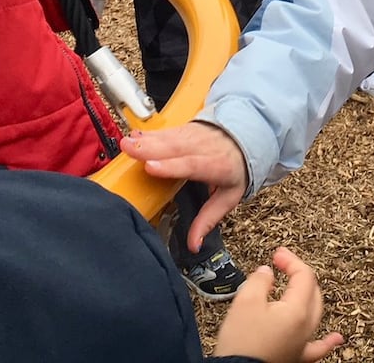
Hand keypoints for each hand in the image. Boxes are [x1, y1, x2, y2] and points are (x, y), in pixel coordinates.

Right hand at [120, 122, 247, 251]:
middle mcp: (203, 147)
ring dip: (146, 140)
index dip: (171, 167)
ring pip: (168, 138)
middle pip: (175, 148)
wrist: (247, 136)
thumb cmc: (235, 168)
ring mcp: (194, 136)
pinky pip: (166, 131)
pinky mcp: (185, 129)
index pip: (192, 166)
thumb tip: (194, 244)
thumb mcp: (229, 197)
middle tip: (130, 149)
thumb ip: (208, 220)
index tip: (151, 167)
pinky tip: (135, 135)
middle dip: (150, 149)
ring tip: (127, 143)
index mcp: (217, 166)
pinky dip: (149, 133)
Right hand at [215, 248, 343, 362]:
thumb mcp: (245, 302)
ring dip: (310, 296)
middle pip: (313, 292)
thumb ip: (259, 281)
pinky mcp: (295, 358)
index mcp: (297, 310)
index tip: (277, 254)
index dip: (291, 260)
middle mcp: (306, 327)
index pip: (304, 276)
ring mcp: (303, 344)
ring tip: (300, 286)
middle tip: (282, 264)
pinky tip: (337, 339)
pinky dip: (327, 341)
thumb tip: (267, 273)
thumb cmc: (242, 344)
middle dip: (300, 274)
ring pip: (316, 314)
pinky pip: (317, 347)